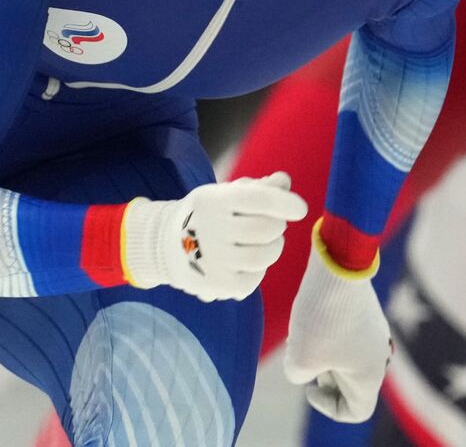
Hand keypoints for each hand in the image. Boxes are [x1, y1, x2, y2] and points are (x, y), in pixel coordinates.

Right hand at [121, 172, 306, 301]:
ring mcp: (210, 259)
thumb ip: (258, 187)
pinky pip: (253, 280)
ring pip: (264, 256)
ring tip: (263, 244)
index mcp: (213, 200)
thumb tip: (284, 181)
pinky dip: (257, 271)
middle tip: (271, 226)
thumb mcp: (227, 194)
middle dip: (277, 226)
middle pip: (267, 228)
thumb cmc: (209, 214)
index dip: (286, 203)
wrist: (166, 244)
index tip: (300, 209)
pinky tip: (246, 263)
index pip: (260, 199)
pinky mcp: (213, 285)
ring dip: (272, 248)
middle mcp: (209, 228)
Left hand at [284, 219, 391, 423]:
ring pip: (345, 357)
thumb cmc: (321, 317)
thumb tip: (304, 362)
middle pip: (348, 382)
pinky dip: (325, 334)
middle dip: (320, 375)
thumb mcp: (298, 359)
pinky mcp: (364, 311)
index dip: (329, 407)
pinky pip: (345, 336)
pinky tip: (309, 316)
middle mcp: (378, 354)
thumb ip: (298, 374)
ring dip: (320, 353)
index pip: (356, 411)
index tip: (311, 385)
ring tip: (302, 334)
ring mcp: (373, 330)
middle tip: (304, 357)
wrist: (338, 265)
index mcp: (369, 374)